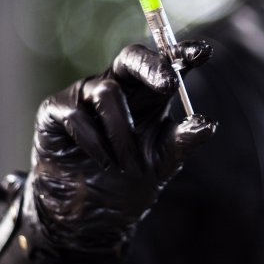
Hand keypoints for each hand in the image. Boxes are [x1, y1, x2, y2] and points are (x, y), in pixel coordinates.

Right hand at [17, 40, 215, 263]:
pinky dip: (94, 142)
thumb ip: (183, 141)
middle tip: (169, 84)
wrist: (88, 212)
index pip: (165, 63)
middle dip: (151, 66)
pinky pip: (76, 115)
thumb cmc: (128, 177)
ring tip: (129, 166)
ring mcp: (85, 96)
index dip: (181, 53)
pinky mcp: (55, 110)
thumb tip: (207, 124)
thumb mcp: (163, 161)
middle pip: (131, 56)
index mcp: (147, 92)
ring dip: (122, 133)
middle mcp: (118, 86)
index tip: (202, 52)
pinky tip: (103, 162)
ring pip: (107, 93)